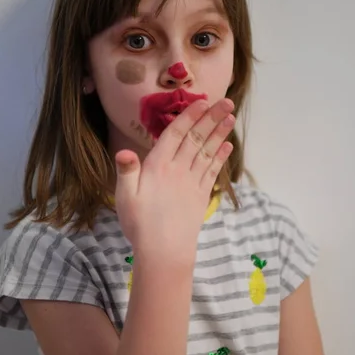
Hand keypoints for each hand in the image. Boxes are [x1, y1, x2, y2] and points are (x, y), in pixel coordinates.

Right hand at [114, 97, 234, 266]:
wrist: (164, 252)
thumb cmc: (140, 225)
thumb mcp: (125, 197)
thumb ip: (126, 172)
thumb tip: (124, 151)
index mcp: (157, 167)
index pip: (175, 135)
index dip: (188, 117)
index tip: (201, 102)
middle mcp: (178, 171)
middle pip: (196, 139)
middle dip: (210, 119)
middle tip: (226, 102)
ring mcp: (192, 183)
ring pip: (207, 152)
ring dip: (219, 133)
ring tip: (230, 117)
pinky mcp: (200, 196)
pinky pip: (212, 171)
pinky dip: (220, 157)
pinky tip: (227, 146)